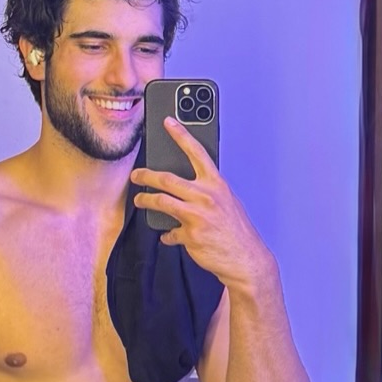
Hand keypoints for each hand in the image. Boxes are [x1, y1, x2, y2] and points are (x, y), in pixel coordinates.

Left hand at [130, 116, 274, 290]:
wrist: (245, 259)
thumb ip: (207, 192)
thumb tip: (186, 188)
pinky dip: (167, 234)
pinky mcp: (190, 235)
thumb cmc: (237, 231)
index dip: (181, 135)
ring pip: (161, 201)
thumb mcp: (227, 202)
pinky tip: (169, 235)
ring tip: (140, 200)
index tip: (168, 122)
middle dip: (146, 175)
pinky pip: (169, 232)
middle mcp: (206, 197)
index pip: (197, 153)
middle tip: (136, 175)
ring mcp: (197, 216)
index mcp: (217, 185)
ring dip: (145, 200)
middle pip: (167, 179)